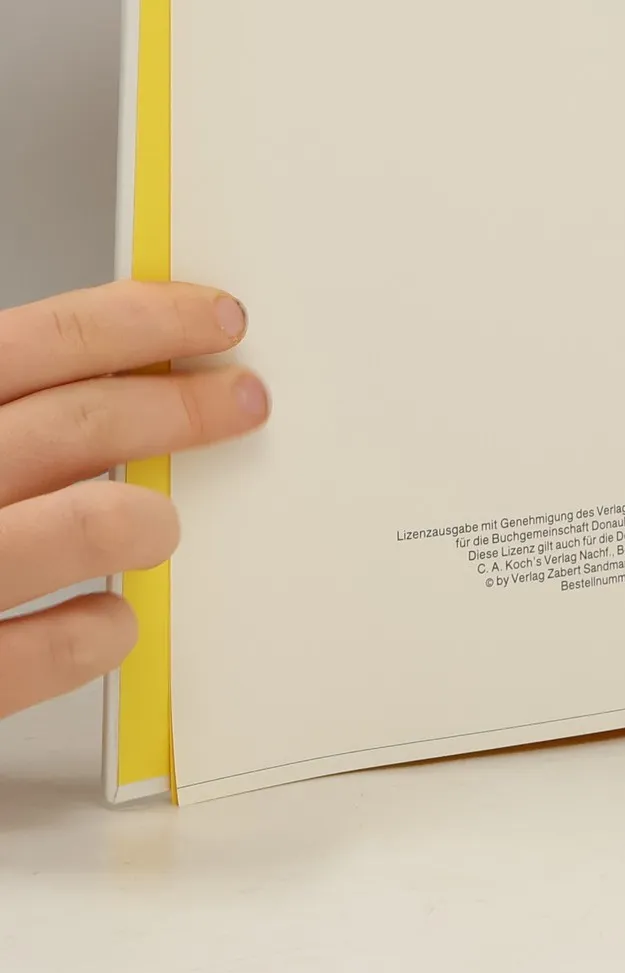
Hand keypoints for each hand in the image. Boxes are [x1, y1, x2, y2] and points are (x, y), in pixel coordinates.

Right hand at [0, 280, 267, 719]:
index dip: (140, 321)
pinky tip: (109, 621)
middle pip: (72, 423)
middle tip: (241, 403)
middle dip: (176, 407)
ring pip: (77, 524)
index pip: (36, 341)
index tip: (218, 318)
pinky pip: (41, 654)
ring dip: (142, 516)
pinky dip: (97, 631)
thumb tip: (118, 373)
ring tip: (159, 525)